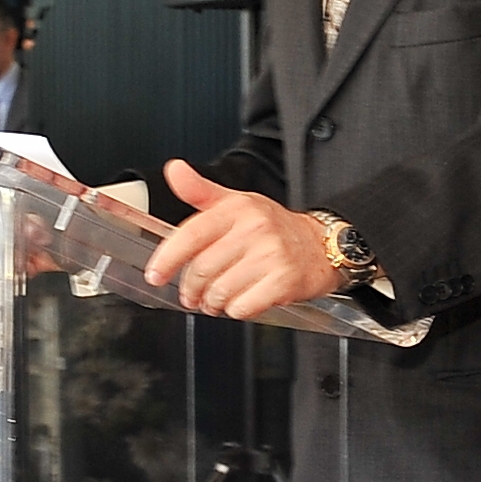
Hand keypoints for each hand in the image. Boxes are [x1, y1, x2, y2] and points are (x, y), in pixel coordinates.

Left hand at [143, 160, 338, 318]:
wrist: (324, 246)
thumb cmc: (277, 228)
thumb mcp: (239, 203)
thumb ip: (201, 191)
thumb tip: (175, 170)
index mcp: (238, 209)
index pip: (191, 234)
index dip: (168, 259)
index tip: (156, 275)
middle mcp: (255, 230)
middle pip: (202, 269)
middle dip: (191, 289)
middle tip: (192, 295)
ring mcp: (272, 256)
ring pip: (220, 291)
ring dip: (212, 303)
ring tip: (215, 302)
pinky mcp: (285, 282)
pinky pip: (244, 306)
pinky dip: (235, 311)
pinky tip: (239, 304)